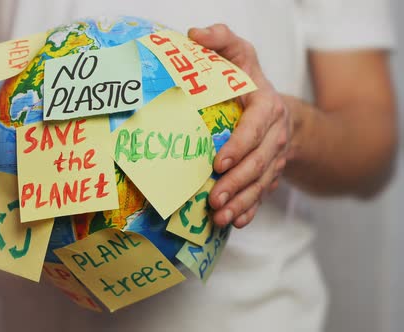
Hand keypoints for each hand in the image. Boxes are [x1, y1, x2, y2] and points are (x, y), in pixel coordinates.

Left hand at [188, 24, 290, 227]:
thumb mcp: (240, 56)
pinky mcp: (269, 173)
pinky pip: (262, 194)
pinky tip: (235, 222)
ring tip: (220, 216)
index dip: (240, 146)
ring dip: (241, 201)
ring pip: (260, 183)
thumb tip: (195, 34)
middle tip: (214, 198)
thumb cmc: (249, 81)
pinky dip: (250, 209)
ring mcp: (274, 158)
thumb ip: (222, 41)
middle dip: (237, 183)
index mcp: (267, 106)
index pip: (256, 129)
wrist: (279, 109)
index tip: (218, 162)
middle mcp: (275, 135)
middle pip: (258, 163)